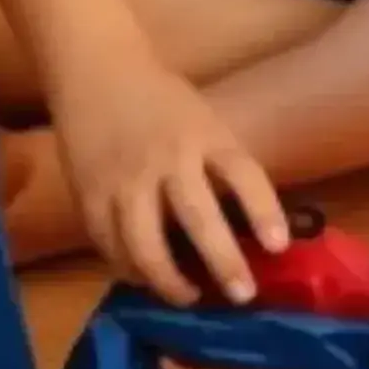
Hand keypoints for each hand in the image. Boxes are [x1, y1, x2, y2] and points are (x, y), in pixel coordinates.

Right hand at [52, 56, 286, 306]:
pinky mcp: (89, 195)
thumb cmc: (159, 99)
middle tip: (242, 294)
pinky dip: (128, 268)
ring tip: (189, 298)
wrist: (95, 70)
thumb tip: (250, 228)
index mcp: (204, 135)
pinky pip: (109, 245)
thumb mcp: (203, 121)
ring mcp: (125, 180)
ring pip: (145, 244)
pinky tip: (144, 279)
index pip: (243, 173)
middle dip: (223, 261)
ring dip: (169, 281)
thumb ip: (219, 166)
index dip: (264, 211)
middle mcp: (168, 158)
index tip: (278, 247)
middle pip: (198, 217)